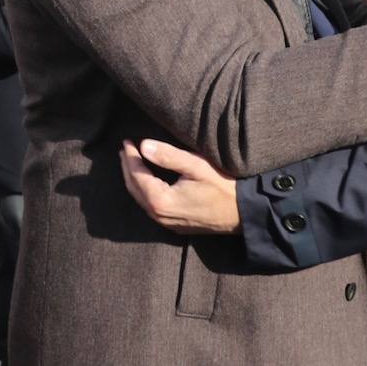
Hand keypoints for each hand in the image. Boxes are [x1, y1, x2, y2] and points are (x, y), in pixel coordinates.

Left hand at [120, 140, 240, 234]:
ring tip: (131, 162)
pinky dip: (144, 191)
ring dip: (134, 180)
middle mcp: (159, 215)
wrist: (242, 214)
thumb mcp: (196, 166)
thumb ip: (169, 156)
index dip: (130, 157)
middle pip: (134, 189)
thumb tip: (143, 146)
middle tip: (124, 149)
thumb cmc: (222, 187)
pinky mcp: (174, 226)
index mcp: (161, 201)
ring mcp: (166, 223)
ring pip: (141, 200)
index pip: (137, 175)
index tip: (127, 141)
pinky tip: (147, 181)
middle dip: (127, 168)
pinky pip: (151, 207)